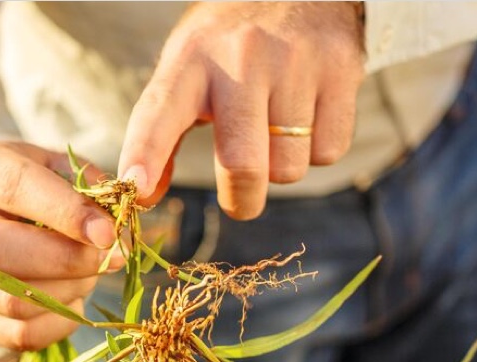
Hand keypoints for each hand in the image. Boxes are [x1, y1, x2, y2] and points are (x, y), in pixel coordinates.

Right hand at [0, 141, 121, 349]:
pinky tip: (73, 302)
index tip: (108, 232)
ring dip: (66, 293)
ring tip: (88, 276)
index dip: (65, 213)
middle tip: (109, 260)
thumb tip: (118, 223)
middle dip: (65, 261)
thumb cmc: (35, 188)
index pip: (13, 188)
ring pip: (10, 300)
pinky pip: (18, 335)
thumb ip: (89, 186)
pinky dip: (58, 324)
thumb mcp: (59, 168)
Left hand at [118, 1, 364, 218]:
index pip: (159, 112)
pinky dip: (316, 150)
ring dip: (281, 167)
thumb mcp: (188, 71)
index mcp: (191, 58)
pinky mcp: (339, 70)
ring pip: (289, 167)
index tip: (136, 187)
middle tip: (241, 197)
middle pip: (242, 165)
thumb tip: (144, 195)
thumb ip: (162, 135)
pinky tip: (308, 116)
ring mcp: (295, 61)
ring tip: (277, 128)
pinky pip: (327, 152)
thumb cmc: (231, 47)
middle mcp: (241, 56)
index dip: (145, 154)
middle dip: (241, 200)